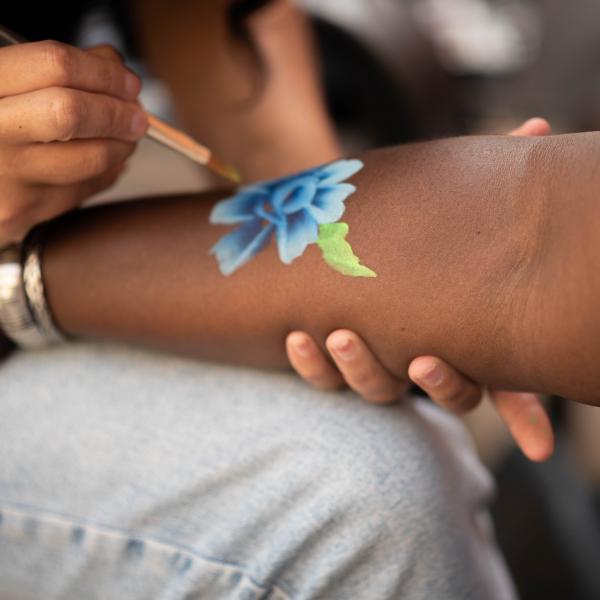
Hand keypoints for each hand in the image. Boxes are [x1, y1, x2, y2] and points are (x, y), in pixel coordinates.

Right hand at [0, 41, 147, 245]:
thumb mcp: (6, 82)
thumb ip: (54, 68)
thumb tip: (113, 65)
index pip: (55, 66)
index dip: (104, 72)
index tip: (130, 82)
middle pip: (72, 113)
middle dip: (118, 113)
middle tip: (138, 117)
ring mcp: (7, 176)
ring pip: (90, 159)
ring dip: (122, 147)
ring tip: (126, 138)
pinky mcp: (23, 212)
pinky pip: (86, 189)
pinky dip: (107, 171)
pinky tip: (105, 160)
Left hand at [287, 118, 554, 462]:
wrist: (331, 237)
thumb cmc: (400, 230)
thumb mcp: (446, 210)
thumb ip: (487, 180)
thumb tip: (536, 127)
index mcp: (458, 337)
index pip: (499, 385)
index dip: (522, 414)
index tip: (538, 445)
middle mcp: (419, 358)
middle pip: (443, 394)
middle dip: (438, 384)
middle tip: (423, 358)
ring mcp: (374, 363)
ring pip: (374, 389)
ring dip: (359, 370)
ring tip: (340, 336)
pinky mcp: (328, 360)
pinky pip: (320, 378)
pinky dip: (310, 364)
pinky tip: (298, 336)